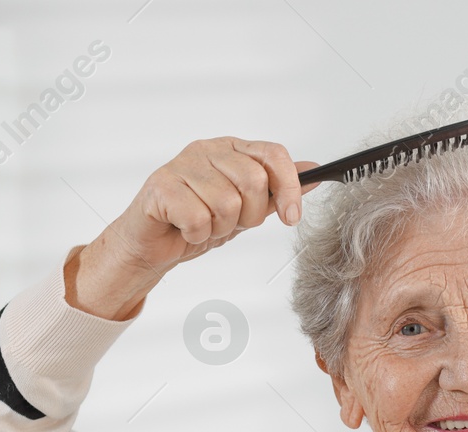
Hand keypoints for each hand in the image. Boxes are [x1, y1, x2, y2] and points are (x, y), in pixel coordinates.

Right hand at [68, 137, 320, 319]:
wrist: (153, 246)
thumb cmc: (195, 222)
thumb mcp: (246, 209)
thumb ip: (277, 190)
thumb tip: (314, 171)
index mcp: (231, 149)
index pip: (273, 155)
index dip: (288, 187)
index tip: (290, 217)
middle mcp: (207, 150)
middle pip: (254, 181)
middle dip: (248, 216)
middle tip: (229, 223)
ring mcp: (182, 165)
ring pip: (226, 203)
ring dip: (219, 228)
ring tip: (204, 226)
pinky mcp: (161, 186)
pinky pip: (198, 218)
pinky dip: (197, 234)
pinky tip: (185, 230)